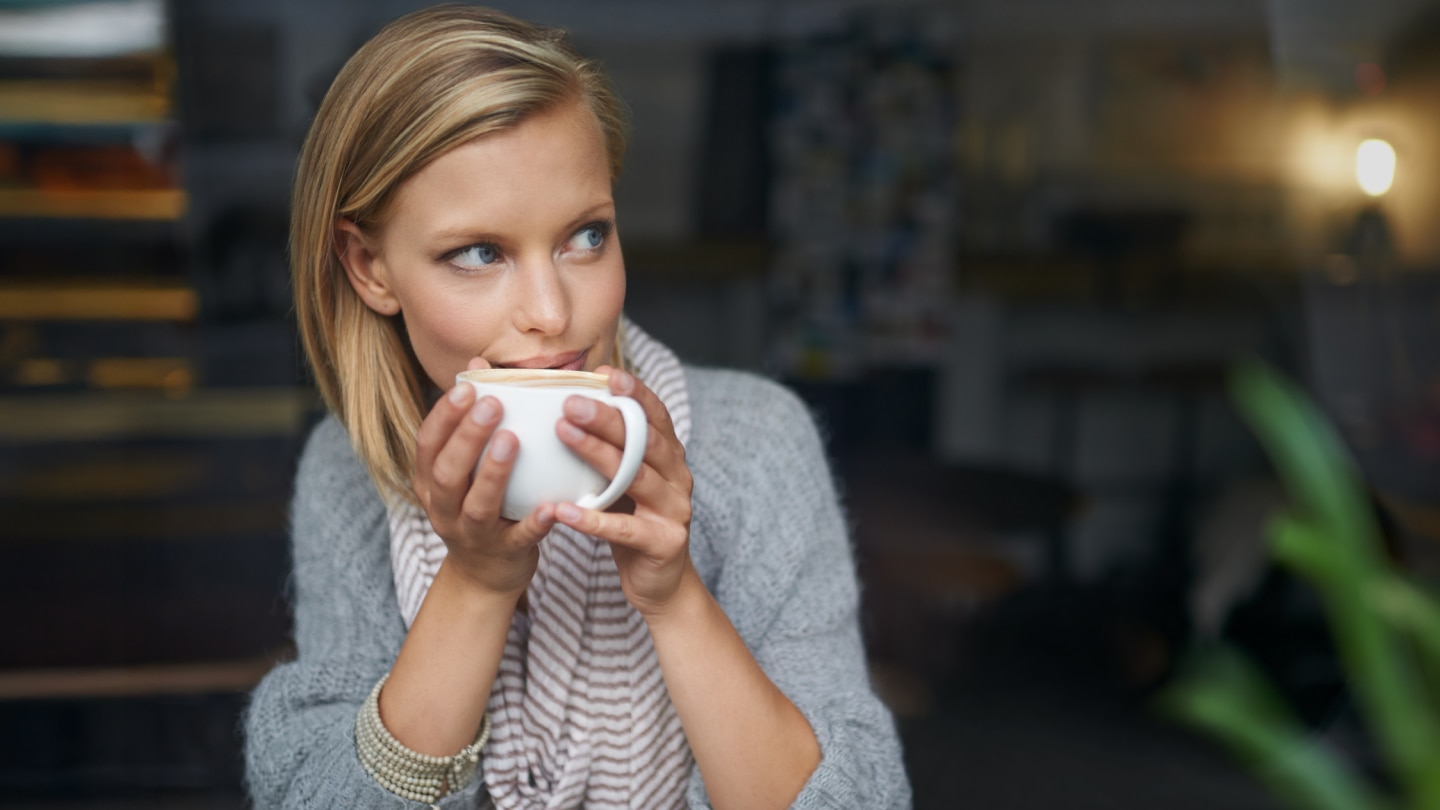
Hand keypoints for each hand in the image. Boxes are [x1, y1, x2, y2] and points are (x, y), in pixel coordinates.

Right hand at [412, 359, 555, 598]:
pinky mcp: (505, 553)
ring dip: (493, 472)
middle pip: (447, 472)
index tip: (466, 387)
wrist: (484, 576)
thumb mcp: (466, 468)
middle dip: (467, 437)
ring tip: (512, 440)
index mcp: (431, 482)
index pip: (427, 444)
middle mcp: (444, 508)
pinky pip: (519, 538)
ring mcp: (473, 534)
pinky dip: (534, 522)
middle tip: (492, 404)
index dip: (444, 416)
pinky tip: (552, 506)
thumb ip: (470, 423)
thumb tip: (479, 361)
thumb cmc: (482, 504)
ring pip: (477, 504)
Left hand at [552, 366, 694, 615]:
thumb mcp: (624, 480)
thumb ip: (609, 447)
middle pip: (644, 440)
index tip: (604, 372)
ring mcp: (675, 509)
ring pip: (636, 476)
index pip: (656, 415)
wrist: (660, 583)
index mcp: (670, 455)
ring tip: (563, 434)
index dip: (634, 392)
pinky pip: (624, 529)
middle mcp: (678, 477)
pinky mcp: (664, 542)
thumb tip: (567, 404)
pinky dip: (592, 518)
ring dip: (597, 453)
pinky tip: (561, 510)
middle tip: (571, 401)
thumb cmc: (632, 521)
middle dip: (608, 417)